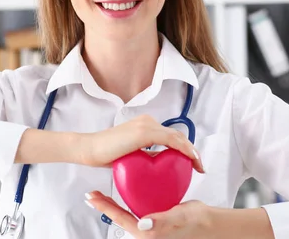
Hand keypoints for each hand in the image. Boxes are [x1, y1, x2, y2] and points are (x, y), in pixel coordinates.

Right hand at [79, 114, 204, 172]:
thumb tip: (156, 165)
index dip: (183, 148)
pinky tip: (191, 159)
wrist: (89, 149)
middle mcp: (147, 121)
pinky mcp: (144, 132)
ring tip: (199, 165)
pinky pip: (170, 140)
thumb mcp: (130, 155)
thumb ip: (144, 156)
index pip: (169, 136)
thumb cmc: (105, 154)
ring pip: (176, 137)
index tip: (192, 163)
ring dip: (191, 150)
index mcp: (144, 125)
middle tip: (199, 166)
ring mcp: (146, 125)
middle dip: (191, 150)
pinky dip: (183, 149)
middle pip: (176, 135)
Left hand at [85, 190, 211, 237]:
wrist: (208, 223)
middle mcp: (146, 230)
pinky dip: (128, 198)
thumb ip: (161, 222)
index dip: (105, 207)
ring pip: (126, 211)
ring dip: (113, 202)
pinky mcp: (154, 216)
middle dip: (104, 205)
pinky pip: (136, 207)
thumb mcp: (178, 218)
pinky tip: (126, 188)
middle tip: (91, 195)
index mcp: (147, 233)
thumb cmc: (195, 223)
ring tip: (101, 192)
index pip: (121, 218)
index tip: (93, 198)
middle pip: (119, 215)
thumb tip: (143, 224)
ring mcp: (149, 223)